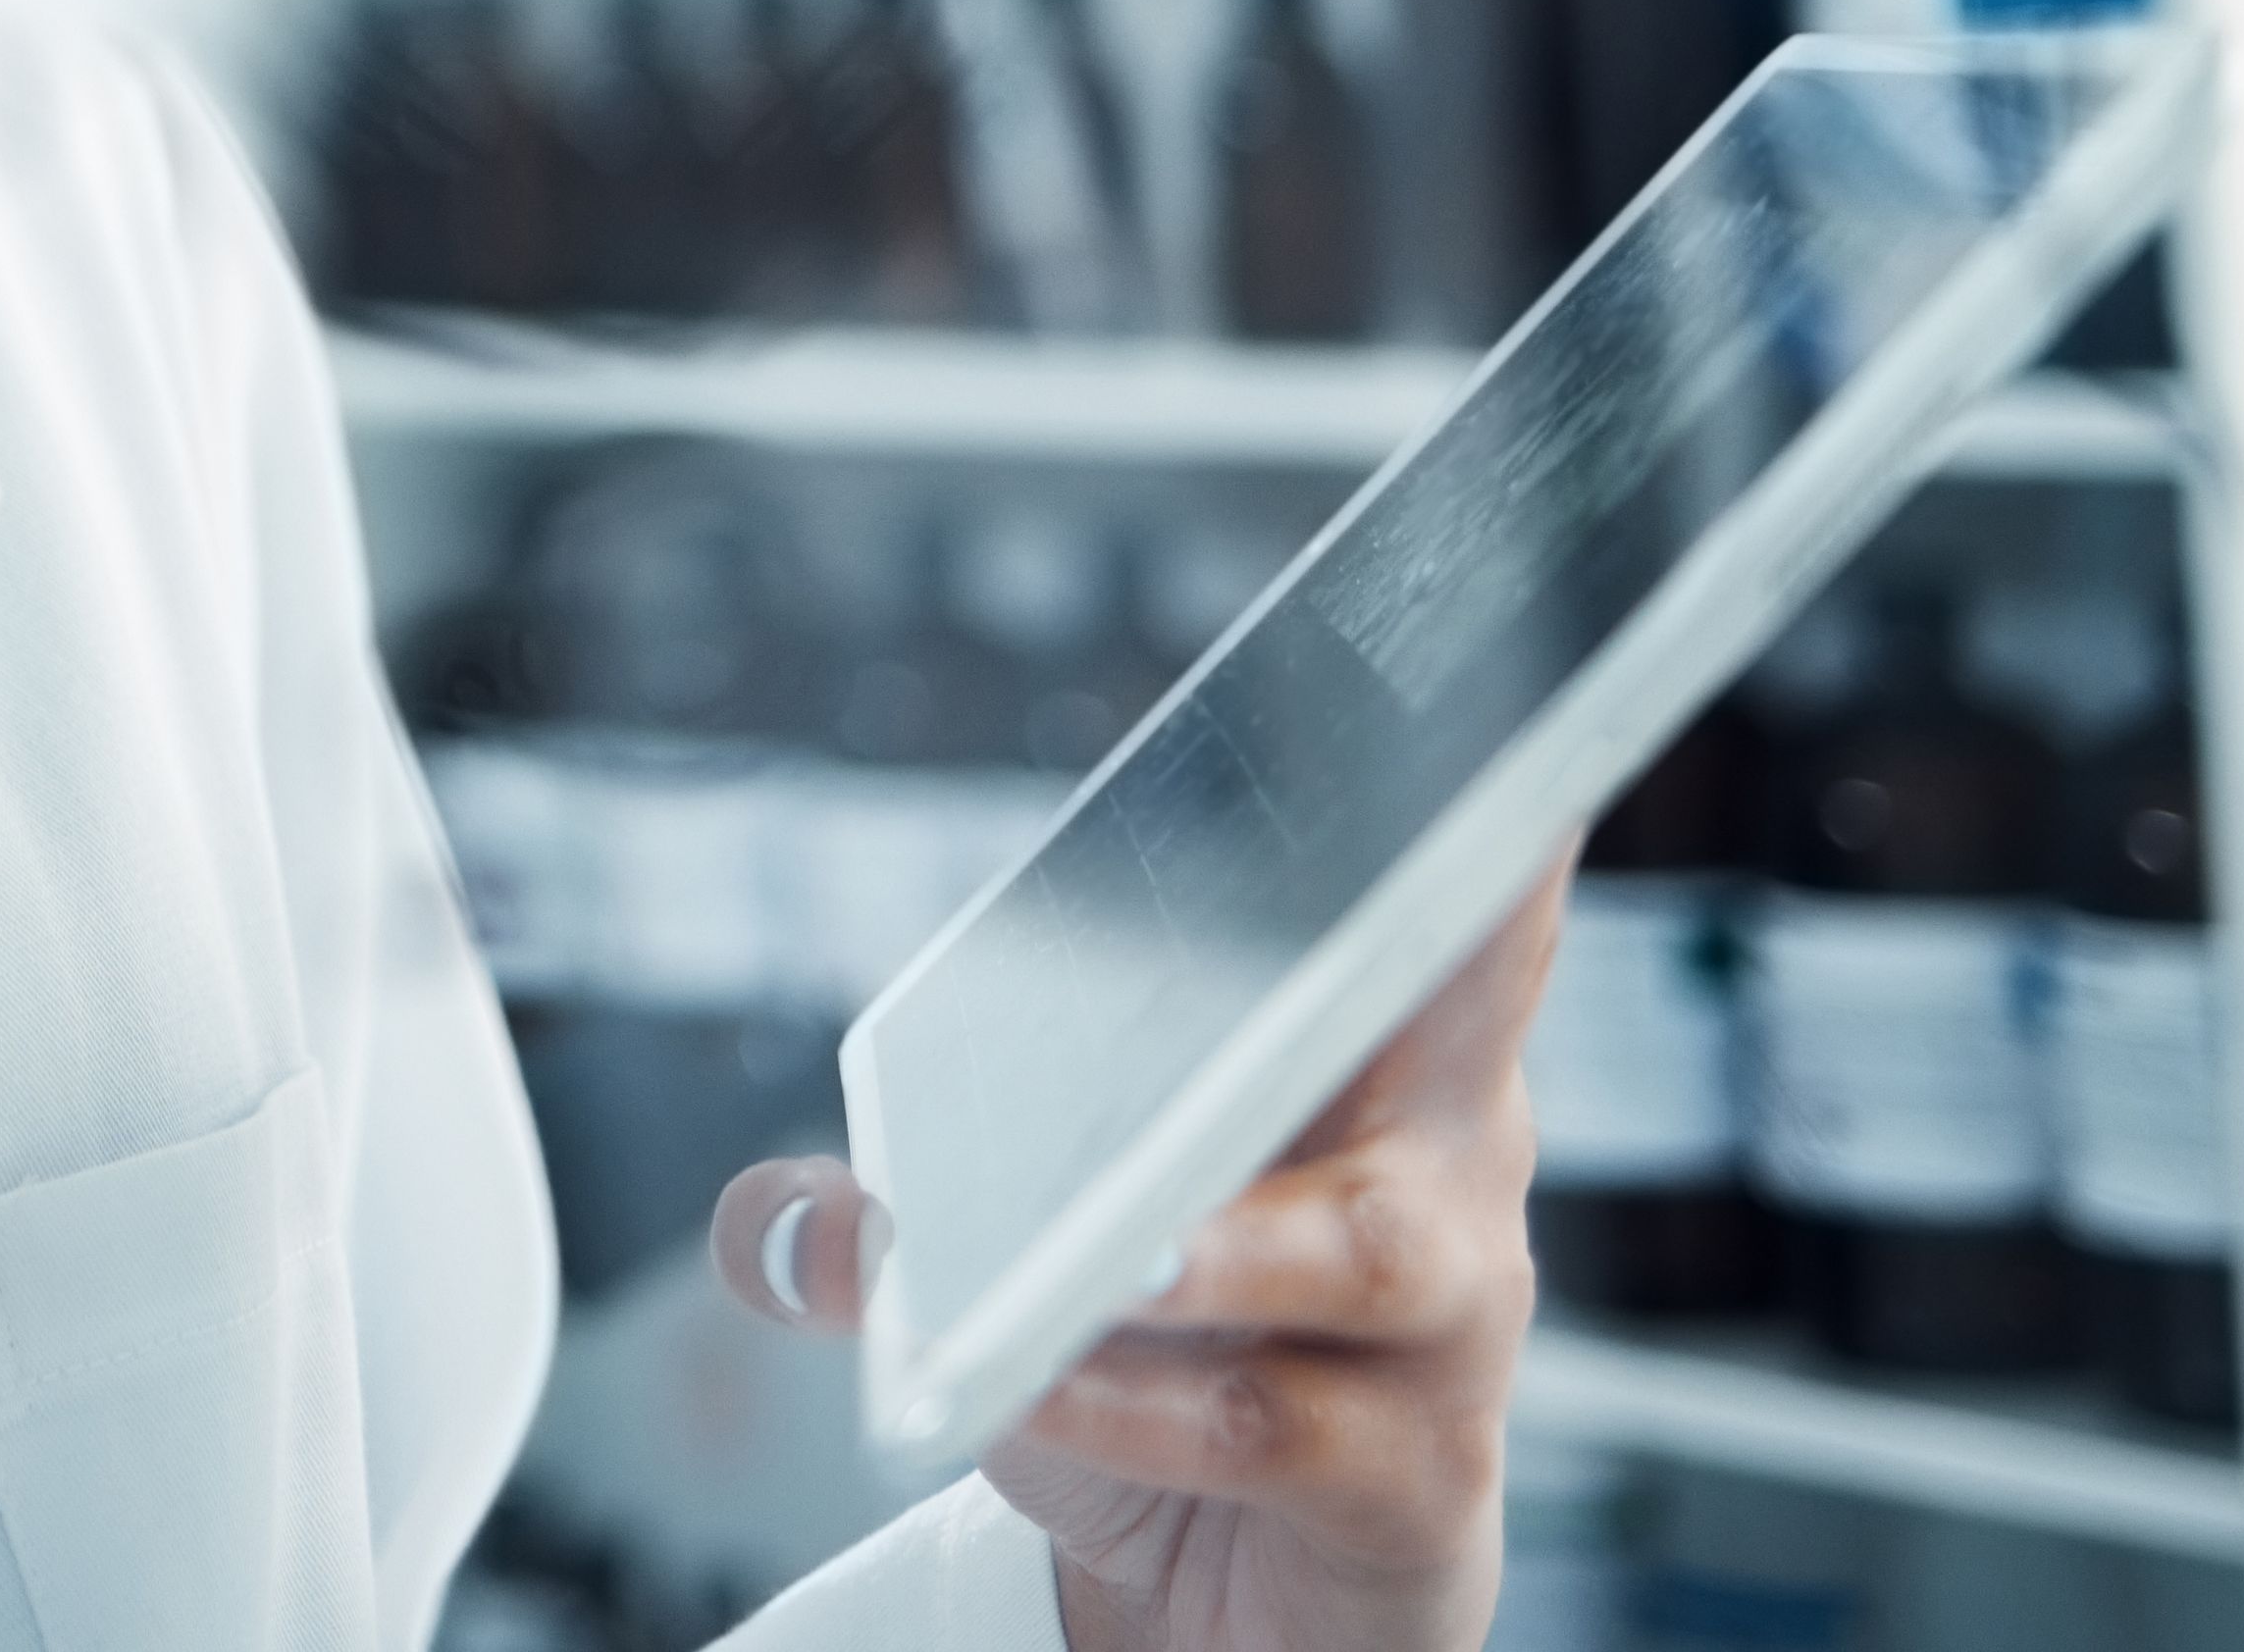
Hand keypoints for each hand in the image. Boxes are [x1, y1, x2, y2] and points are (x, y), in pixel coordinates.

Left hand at [714, 866, 1561, 1651]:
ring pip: (1360, 1248)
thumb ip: (885, 1227)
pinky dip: (1139, 1405)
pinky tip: (1043, 1386)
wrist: (1235, 1598)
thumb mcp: (1021, 1260)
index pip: (1433, 889)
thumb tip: (777, 1229)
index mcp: (1364, 1049)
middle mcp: (1443, 1158)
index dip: (1466, 796)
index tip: (1450, 683)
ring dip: (1219, 1244)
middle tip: (1346, 902)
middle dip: (1452, 921)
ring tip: (1117, 1255)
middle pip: (1466, 998)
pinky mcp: (1413, 1478)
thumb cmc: (1160, 1367)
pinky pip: (1272, 1423)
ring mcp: (1449, 1319)